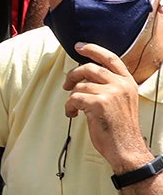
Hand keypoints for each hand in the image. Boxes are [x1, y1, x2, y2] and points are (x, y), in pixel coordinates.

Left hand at [64, 42, 153, 171]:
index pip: (110, 58)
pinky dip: (69, 106)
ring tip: (74, 109)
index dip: (93, 49)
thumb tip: (85, 75)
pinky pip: (74, 98)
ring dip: (71, 97)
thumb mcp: (121, 101)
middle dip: (73, 74)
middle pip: (89, 68)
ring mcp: (111, 93)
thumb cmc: (119, 127)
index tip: (78, 46)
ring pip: (79, 85)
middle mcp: (121, 84)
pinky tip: (72, 114)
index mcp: (128, 82)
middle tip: (65, 84)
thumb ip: (109, 86)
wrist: (126, 148)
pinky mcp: (99, 103)